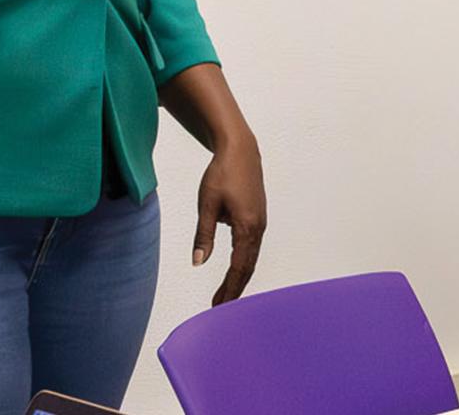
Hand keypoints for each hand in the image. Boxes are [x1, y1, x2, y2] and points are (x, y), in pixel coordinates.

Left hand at [192, 134, 265, 305]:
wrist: (241, 150)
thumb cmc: (222, 174)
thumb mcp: (207, 204)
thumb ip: (204, 235)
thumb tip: (197, 262)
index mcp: (247, 227)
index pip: (239, 267)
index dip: (229, 288)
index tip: (219, 306)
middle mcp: (258, 228)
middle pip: (248, 266)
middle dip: (234, 288)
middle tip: (220, 307)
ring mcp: (260, 222)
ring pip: (251, 257)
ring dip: (240, 276)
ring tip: (226, 293)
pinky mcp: (258, 217)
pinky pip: (252, 247)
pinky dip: (244, 262)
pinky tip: (235, 268)